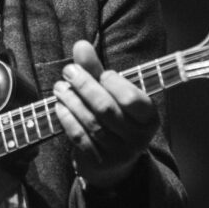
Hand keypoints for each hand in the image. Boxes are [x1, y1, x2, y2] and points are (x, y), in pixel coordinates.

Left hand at [53, 40, 157, 189]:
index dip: (114, 83)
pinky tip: (59, 107)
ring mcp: (119, 153)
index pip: (132, 99)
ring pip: (91, 123)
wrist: (112, 162)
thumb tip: (80, 45)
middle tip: (68, 71)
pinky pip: (80, 137)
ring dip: (71, 101)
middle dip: (84, 86)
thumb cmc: (112, 117)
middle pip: (106, 108)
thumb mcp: (110, 93)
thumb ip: (96, 70)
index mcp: (149, 118)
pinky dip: (67, 119)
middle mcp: (138, 138)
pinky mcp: (99, 162)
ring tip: (60, 87)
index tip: (101, 73)